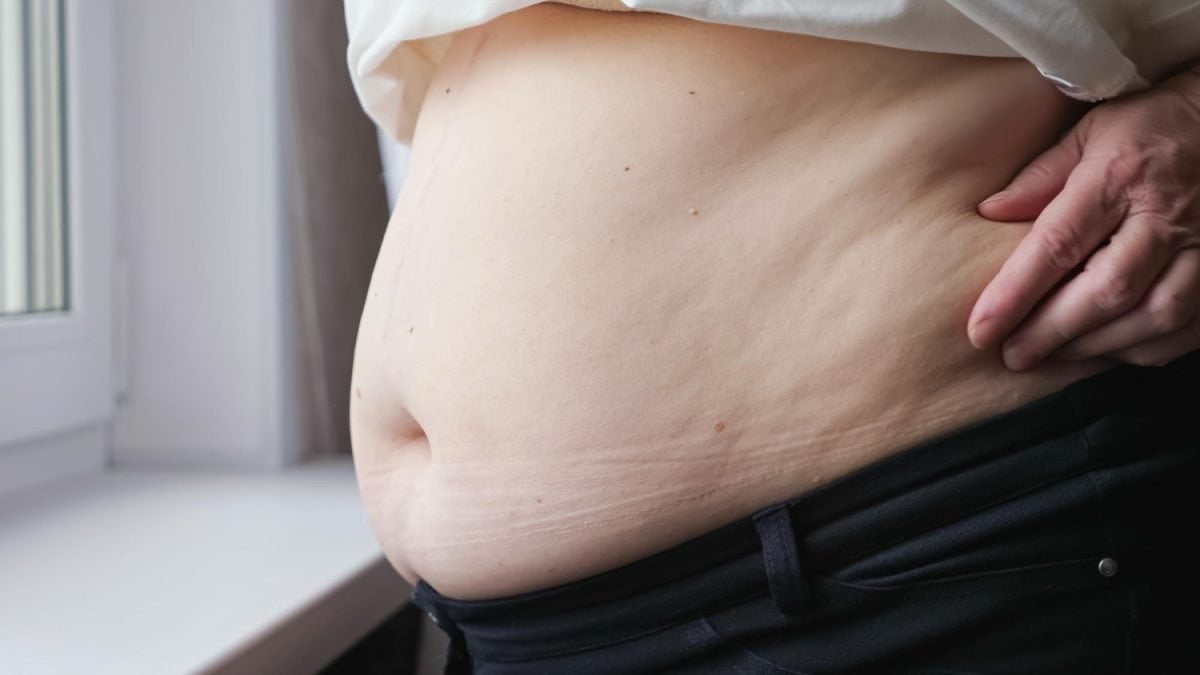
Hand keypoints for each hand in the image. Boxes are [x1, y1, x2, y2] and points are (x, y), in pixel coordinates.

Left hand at [967, 67, 1199, 369]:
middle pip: (1108, 289)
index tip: (981, 329)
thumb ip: (1039, 177)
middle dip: (1054, 332)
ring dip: (1099, 346)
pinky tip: (1108, 351)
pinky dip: (1147, 347)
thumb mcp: (1090, 131)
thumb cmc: (1151, 124)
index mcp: (1119, 176)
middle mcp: (1165, 216)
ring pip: (1155, 315)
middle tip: (1013, 356)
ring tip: (1054, 358)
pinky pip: (1191, 327)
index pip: (1058, 244)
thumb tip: (988, 212)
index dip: (1016, 293)